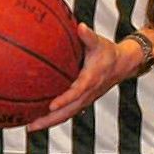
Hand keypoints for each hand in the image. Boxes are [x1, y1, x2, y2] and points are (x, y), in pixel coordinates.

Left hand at [26, 25, 140, 131]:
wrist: (122, 65)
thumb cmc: (107, 52)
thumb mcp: (99, 42)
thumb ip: (88, 36)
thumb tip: (80, 26)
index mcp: (91, 79)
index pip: (77, 93)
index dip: (64, 100)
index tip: (51, 106)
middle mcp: (88, 93)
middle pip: (69, 111)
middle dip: (50, 119)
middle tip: (32, 125)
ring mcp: (86, 99)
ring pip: (67, 115)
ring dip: (50, 122)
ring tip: (31, 126)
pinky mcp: (84, 101)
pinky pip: (69, 112)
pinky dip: (55, 118)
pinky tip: (40, 119)